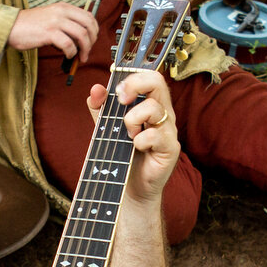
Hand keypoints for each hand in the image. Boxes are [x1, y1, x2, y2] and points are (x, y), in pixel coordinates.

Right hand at [10, 3, 98, 57]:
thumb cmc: (29, 25)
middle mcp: (61, 12)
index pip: (89, 16)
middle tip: (87, 51)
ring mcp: (55, 21)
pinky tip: (67, 55)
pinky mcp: (48, 33)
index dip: (94, 30)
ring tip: (80, 57)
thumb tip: (81, 39)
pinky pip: (68, 44)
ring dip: (84, 49)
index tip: (91, 41)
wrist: (10, 26)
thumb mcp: (51, 17)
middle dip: (92, 41)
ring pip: (81, 35)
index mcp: (63, 7)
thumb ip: (65, 23)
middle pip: (88, 25)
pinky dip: (71, 52)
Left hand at [89, 67, 179, 206]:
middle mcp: (162, 114)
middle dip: (134, 85)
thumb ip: (101, 109)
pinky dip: (140, 140)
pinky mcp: (170, 148)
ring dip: (132, 119)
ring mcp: (168, 130)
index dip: (132, 77)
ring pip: (153, 108)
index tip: (117, 91)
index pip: (150, 77)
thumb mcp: (107, 128)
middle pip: (157, 81)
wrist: (128, 189)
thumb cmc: (121, 156)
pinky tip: (135, 148)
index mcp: (150, 104)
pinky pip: (155, 134)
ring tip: (127, 134)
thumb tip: (96, 89)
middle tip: (121, 100)